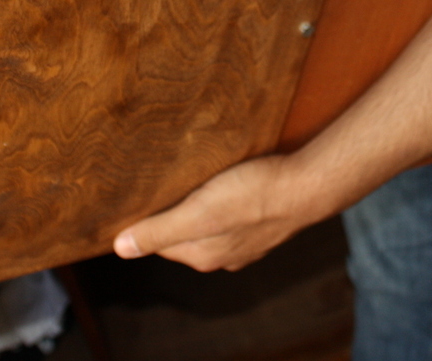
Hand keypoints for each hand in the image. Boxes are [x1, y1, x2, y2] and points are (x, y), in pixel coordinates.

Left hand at [113, 155, 315, 270]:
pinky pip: (234, 213)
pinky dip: (226, 199)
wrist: (310, 185)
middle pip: (183, 231)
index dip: (147, 217)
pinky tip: (230, 181)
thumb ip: (160, 231)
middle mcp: (223, 254)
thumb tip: (121, 248)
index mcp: (203, 255)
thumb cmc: (254, 195)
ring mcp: (246, 241)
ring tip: (197, 177)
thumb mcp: (199, 212)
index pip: (158, 239)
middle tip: (166, 180)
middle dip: (173, 209)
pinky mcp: (264, 221)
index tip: (141, 194)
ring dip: (200, 203)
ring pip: (209, 222)